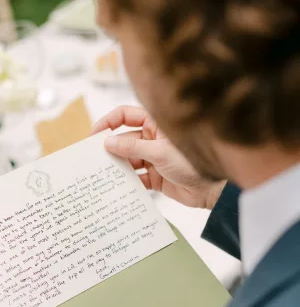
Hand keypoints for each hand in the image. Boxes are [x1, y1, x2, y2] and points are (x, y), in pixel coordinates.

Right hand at [93, 106, 225, 208]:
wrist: (212, 191)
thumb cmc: (193, 164)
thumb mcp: (159, 153)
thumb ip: (133, 147)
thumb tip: (108, 142)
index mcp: (156, 125)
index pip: (126, 116)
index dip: (109, 122)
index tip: (94, 135)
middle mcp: (153, 139)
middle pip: (124, 140)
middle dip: (111, 149)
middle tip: (94, 159)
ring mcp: (153, 158)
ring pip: (129, 160)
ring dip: (118, 167)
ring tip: (103, 176)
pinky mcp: (155, 177)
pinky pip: (136, 178)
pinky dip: (128, 183)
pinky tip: (118, 188)